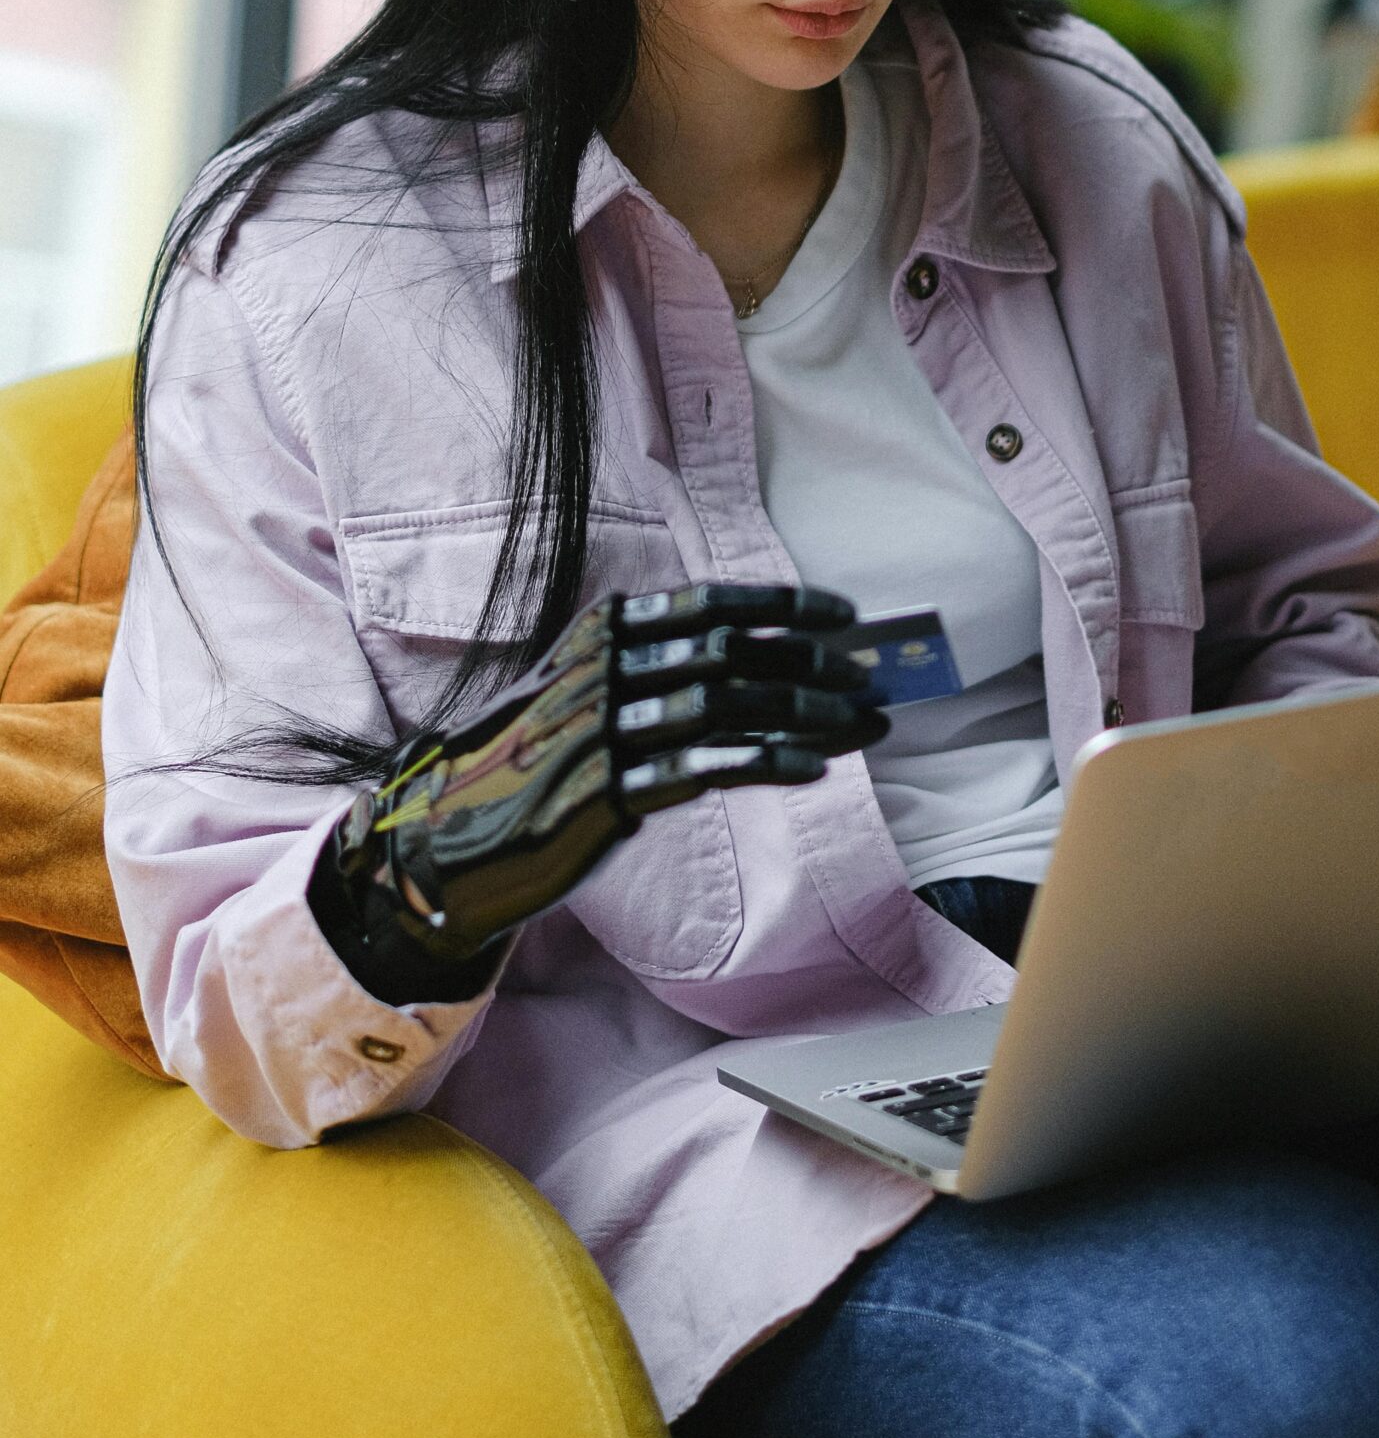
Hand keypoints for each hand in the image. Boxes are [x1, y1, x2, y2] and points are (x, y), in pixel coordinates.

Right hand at [316, 583, 885, 994]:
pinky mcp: (606, 793)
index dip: (784, 606)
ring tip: (862, 726)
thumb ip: (650, 662)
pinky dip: (767, 762)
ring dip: (806, 714)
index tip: (845, 618)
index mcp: (602, 633)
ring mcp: (602, 730)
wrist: (450, 834)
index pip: (709, 603)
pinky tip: (813, 767)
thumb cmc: (533, 758)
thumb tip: (750, 654)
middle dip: (811, 663)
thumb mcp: (581, 687)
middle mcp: (602, 670)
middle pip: (729, 652)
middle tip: (868, 679)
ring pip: (725, 707)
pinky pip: (703, 768)